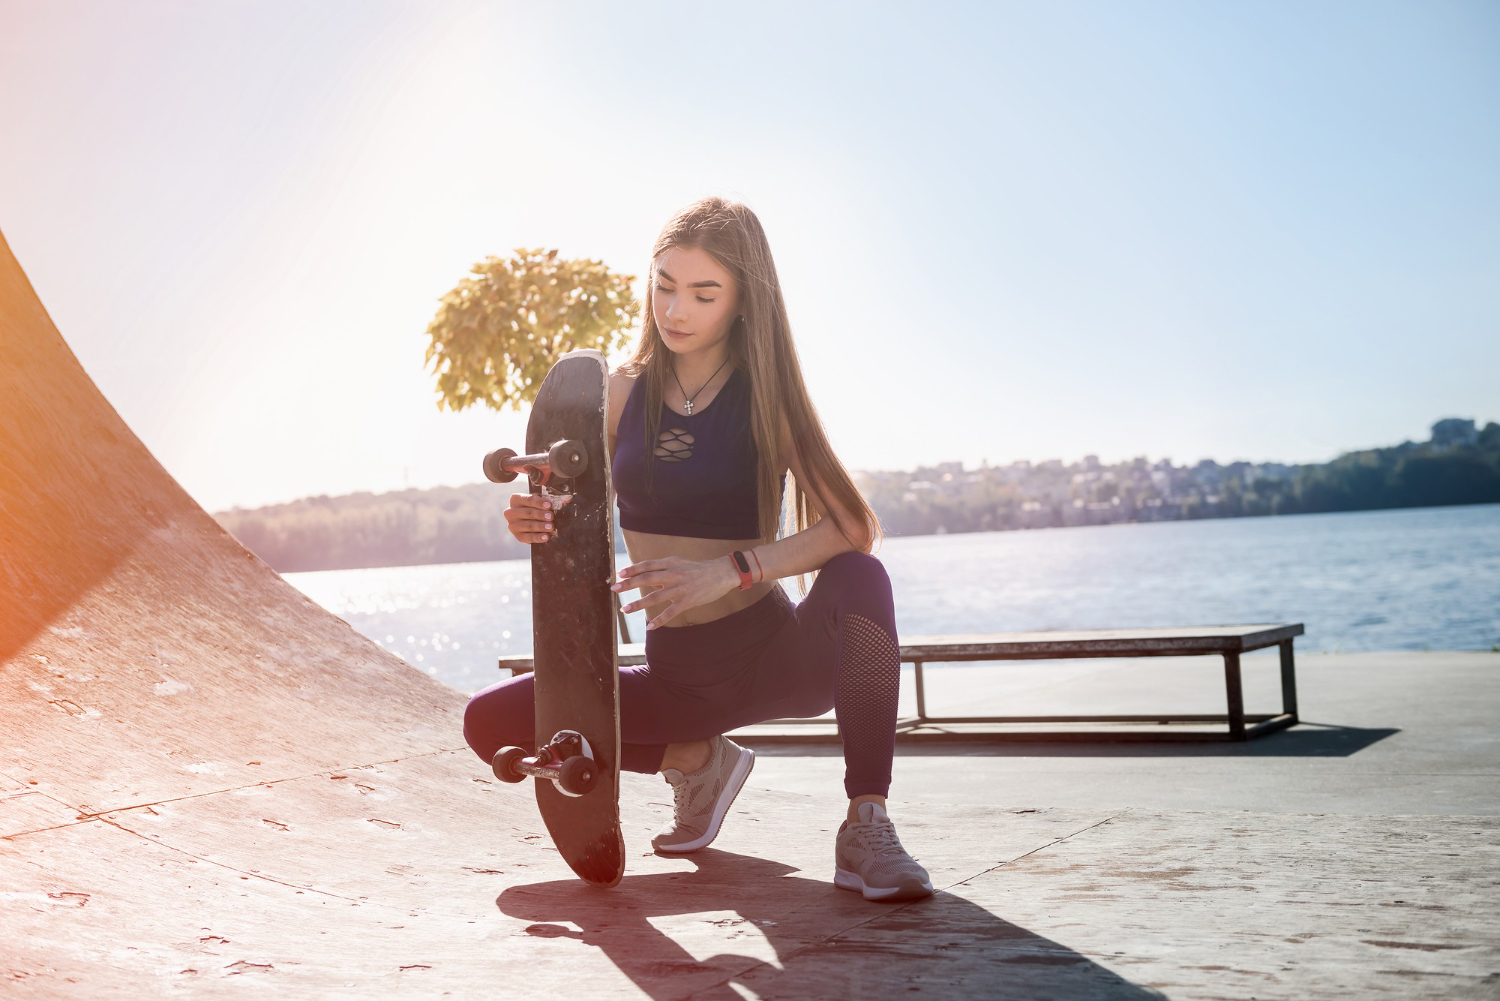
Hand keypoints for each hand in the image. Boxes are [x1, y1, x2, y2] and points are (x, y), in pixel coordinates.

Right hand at [503, 492, 554, 544]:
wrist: (533, 520)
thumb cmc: (538, 507)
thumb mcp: (540, 501)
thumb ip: (548, 498)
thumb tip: (563, 497)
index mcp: (516, 499)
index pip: (527, 499)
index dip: (539, 502)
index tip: (549, 505)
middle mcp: (510, 512)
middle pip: (527, 513)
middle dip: (540, 515)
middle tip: (551, 517)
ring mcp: (512, 525)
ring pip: (528, 525)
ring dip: (540, 526)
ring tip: (550, 527)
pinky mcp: (517, 536)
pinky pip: (527, 538)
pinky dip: (537, 537)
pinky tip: (546, 537)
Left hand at [611, 555, 740, 629]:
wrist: (721, 573)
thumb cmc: (699, 569)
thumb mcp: (681, 564)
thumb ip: (664, 569)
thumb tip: (647, 577)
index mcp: (671, 563)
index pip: (648, 565)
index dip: (633, 569)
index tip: (619, 574)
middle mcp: (673, 574)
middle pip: (647, 578)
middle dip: (629, 584)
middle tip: (614, 588)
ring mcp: (680, 588)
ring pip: (655, 596)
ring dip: (638, 604)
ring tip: (625, 609)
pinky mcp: (688, 600)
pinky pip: (670, 612)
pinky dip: (659, 620)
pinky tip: (650, 626)